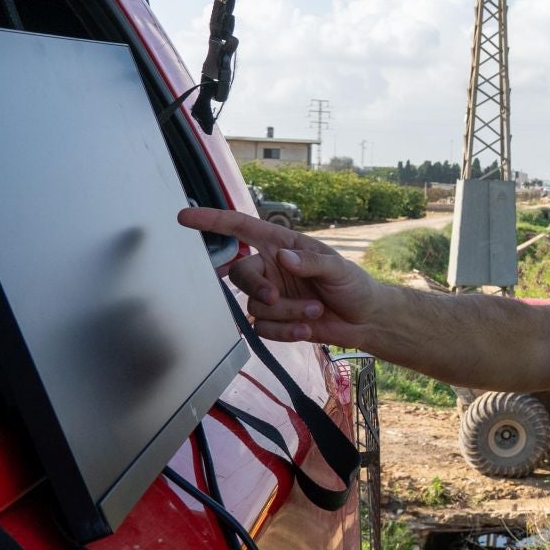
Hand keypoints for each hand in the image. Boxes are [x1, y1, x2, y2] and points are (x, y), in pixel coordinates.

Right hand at [176, 205, 382, 344]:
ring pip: (256, 306)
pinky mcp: (274, 322)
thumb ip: (311, 262)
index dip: (212, 221)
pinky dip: (286, 331)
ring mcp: (271, 296)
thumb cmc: (353, 285)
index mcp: (282, 246)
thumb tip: (283, 258)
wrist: (364, 320)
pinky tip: (307, 329)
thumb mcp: (338, 268)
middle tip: (275, 296)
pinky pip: (264, 329)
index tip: (185, 217)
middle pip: (240, 274)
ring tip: (315, 311)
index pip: (241, 229)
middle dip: (257, 287)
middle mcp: (271, 269)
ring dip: (287, 312)